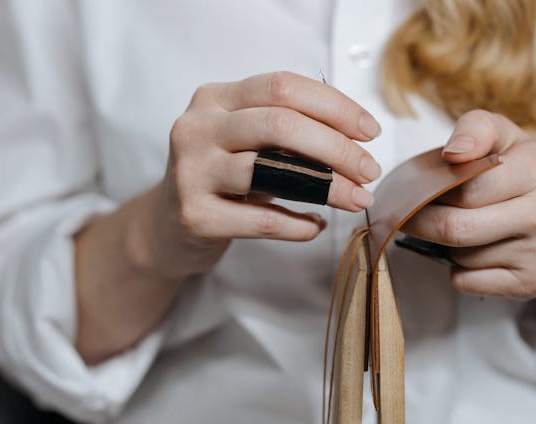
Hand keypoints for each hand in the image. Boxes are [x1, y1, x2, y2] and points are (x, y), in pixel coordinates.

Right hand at [131, 71, 382, 278]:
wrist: (166, 226)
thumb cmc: (221, 178)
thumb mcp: (245, 142)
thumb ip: (288, 132)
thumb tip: (356, 142)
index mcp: (215, 98)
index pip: (283, 87)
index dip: (334, 106)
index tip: (369, 131)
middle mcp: (198, 127)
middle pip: (281, 123)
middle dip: (337, 147)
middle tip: (369, 171)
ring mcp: (191, 170)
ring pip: (273, 171)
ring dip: (328, 187)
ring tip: (356, 199)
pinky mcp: (194, 215)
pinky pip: (261, 220)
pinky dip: (299, 225)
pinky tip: (316, 226)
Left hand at [402, 110, 535, 298]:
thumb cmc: (522, 173)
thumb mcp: (504, 137)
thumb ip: (475, 130)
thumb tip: (453, 153)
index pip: (467, 187)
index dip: (434, 190)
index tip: (420, 190)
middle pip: (458, 227)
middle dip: (424, 222)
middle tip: (411, 215)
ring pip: (461, 257)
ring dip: (445, 246)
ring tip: (458, 228)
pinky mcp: (534, 282)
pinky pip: (468, 282)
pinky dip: (459, 270)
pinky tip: (475, 252)